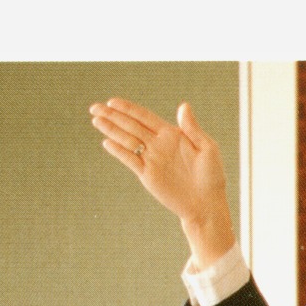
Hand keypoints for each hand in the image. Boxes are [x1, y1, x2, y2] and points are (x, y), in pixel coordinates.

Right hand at [89, 97, 235, 268]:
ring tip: (96, 120)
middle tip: (94, 108)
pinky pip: (130, 160)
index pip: (145, 117)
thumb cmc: (212, 176)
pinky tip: (107, 142)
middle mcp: (158, 144)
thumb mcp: (207, 149)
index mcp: (172, 134)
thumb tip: (183, 106)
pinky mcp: (147, 175)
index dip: (128, 109)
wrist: (206, 204)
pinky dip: (119, 151)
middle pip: (131, 126)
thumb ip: (192, 128)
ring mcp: (151, 159)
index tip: (112, 101)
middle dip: (112, 116)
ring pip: (127, 140)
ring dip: (111, 130)